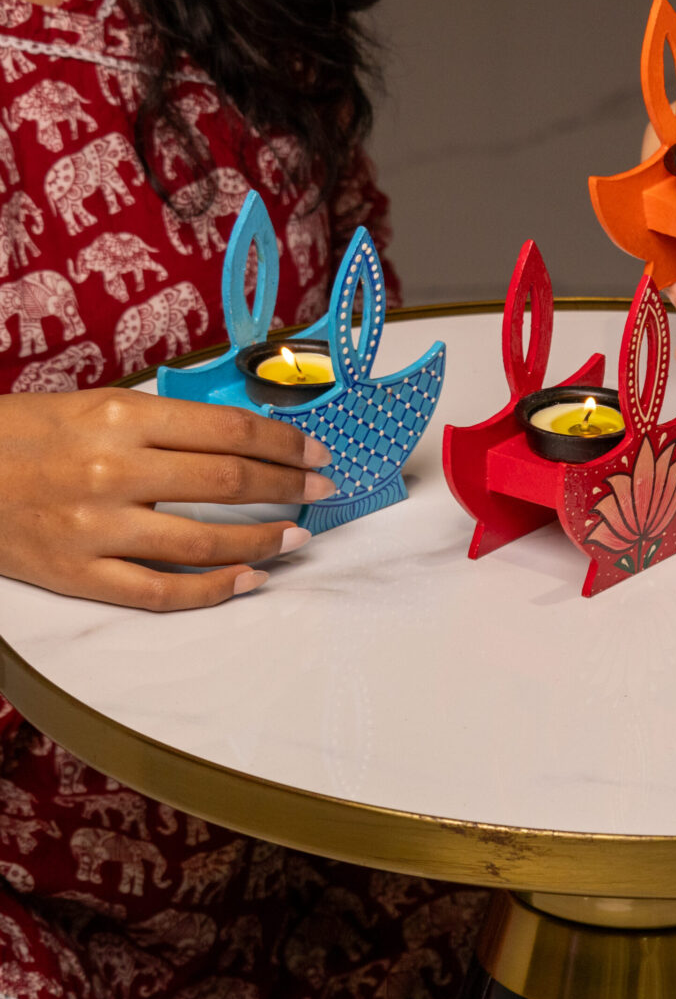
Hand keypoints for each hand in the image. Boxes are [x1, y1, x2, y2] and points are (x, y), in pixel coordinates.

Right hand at [0, 389, 335, 609]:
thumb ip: (166, 423)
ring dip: (267, 541)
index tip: (316, 452)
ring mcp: (96, 528)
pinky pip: (163, 592)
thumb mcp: (97, 406)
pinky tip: (252, 580)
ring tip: (299, 536)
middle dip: (290, 486)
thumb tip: (244, 439)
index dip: (285, 443)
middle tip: (324, 488)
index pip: (230, 431)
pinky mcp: (78, 575)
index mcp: (123, 418)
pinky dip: (216, 590)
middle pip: (230, 483)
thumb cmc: (27, 433)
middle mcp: (114, 471)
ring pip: (207, 543)